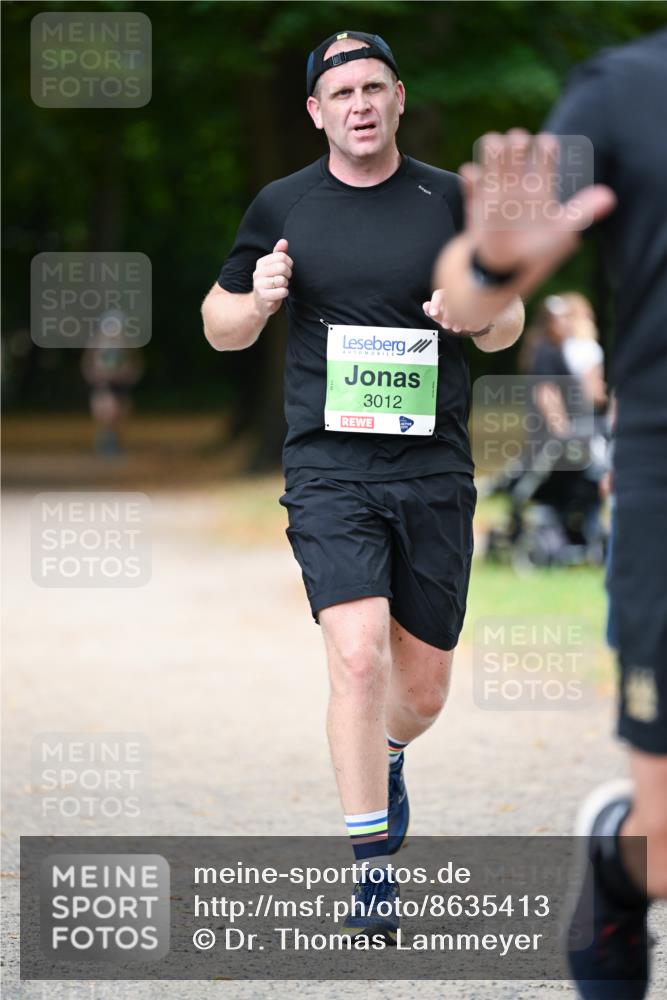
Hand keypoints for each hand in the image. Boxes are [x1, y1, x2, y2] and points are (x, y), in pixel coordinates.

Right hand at [253, 238, 292, 316]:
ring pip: (282, 280)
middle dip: (288, 274)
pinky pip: (282, 291)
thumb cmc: (270, 283)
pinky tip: (280, 293)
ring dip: (286, 284)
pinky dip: (284, 293)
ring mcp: (259, 285)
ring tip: (281, 286)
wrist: (259, 304)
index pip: (282, 256)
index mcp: (261, 263)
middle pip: (282, 267)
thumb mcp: (273, 267)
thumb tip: (284, 241)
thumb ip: (279, 253)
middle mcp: (258, 273)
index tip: (287, 269)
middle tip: (285, 278)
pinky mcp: (263, 296)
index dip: (289, 263)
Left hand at [423, 287, 488, 334]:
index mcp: (450, 290)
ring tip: (456, 327)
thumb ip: (435, 313)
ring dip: (458, 319)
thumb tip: (425, 306)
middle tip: (446, 325)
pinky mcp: (485, 305)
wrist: (479, 317)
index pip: (439, 294)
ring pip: (465, 305)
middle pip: (452, 300)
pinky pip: (477, 313)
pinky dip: (471, 321)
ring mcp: (475, 295)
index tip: (432, 313)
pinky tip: (468, 326)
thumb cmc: (457, 314)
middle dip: (447, 315)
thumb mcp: (445, 315)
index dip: (435, 304)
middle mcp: (461, 289)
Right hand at [460, 130, 615, 278]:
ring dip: (493, 150)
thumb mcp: (561, 233)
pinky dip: (472, 176)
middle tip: (516, 152)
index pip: (545, 150)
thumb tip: (609, 197)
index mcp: (541, 187)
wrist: (506, 274)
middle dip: (516, 142)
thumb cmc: (536, 254)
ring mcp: (495, 192)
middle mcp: (518, 185)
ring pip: (492, 152)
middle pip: (517, 143)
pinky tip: (474, 177)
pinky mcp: (476, 204)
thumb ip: (581, 212)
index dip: (544, 145)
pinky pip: (470, 181)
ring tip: (495, 162)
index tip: (543, 152)